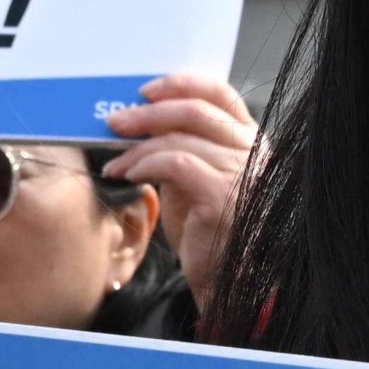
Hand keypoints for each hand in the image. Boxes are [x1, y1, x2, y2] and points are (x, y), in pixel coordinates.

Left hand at [101, 72, 256, 309]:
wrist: (226, 284)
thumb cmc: (210, 237)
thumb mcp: (197, 183)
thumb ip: (185, 151)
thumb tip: (142, 126)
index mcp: (252, 143)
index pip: (221, 95)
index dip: (181, 84)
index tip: (146, 91)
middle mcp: (254, 152)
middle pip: (196, 110)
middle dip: (148, 113)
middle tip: (114, 122)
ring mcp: (243, 172)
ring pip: (179, 137)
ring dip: (137, 148)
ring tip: (115, 164)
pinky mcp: (224, 195)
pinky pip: (175, 163)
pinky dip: (145, 164)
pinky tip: (129, 177)